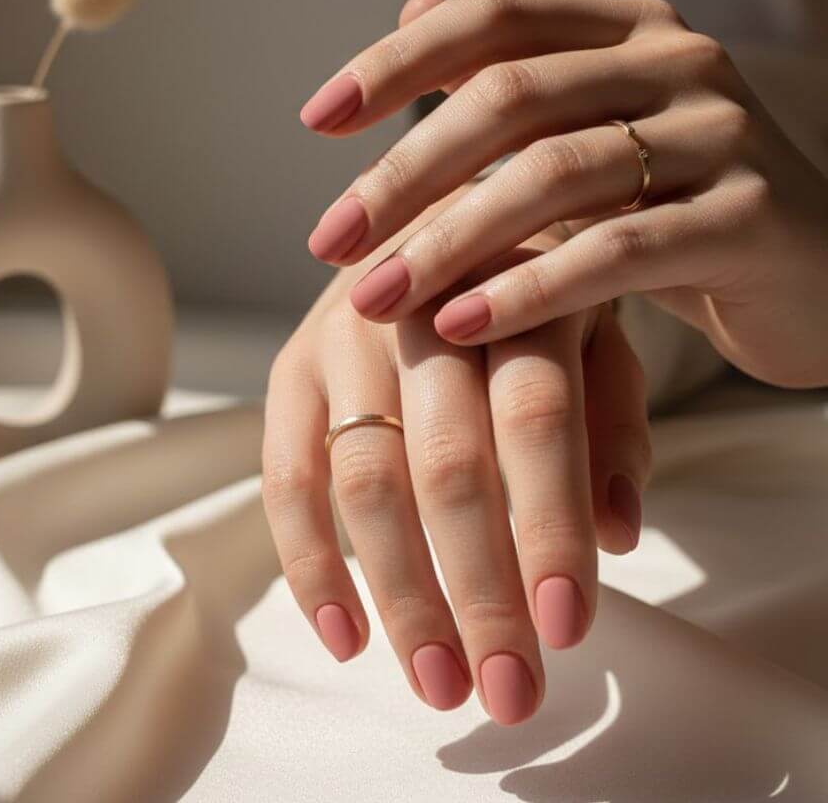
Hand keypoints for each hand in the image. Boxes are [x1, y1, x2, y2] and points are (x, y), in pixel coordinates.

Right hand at [261, 221, 648, 723]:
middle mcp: (420, 308)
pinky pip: (285, 478)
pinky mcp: (289, 367)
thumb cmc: (530, 292)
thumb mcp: (597, 333)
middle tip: (509, 691)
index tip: (567, 630)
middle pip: (448, 462)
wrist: (433, 213)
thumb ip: (615, 423)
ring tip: (440, 682)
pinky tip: (347, 638)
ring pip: (365, 481)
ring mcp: (343, 336)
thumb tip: (617, 536)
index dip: (551, 525)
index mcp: (514, 289)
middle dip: (479, 589)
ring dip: (403, 595)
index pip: (536, 416)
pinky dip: (310, 565)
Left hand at [301, 0, 827, 387]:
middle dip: (401, 174)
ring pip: (553, 176)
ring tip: (372, 298)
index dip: (397, 63)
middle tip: (327, 240)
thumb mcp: (591, 129)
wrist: (818, 273)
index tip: (316, 121)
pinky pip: (616, 250)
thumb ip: (510, 69)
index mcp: (628, 30)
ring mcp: (721, 135)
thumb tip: (413, 1)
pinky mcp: (749, 219)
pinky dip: (528, 288)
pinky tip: (459, 324)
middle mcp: (679, 61)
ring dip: (447, 242)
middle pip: (508, 98)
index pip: (493, 17)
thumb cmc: (677, 204)